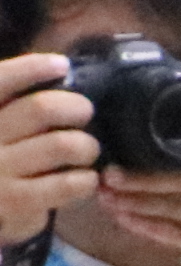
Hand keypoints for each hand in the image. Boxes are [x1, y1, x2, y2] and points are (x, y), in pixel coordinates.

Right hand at [0, 53, 99, 247]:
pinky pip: (66, 183)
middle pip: (42, 108)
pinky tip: (85, 179)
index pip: (0, 80)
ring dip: (87, 146)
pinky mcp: (14, 200)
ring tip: (87, 151)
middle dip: (76, 108)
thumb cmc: (3, 158)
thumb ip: (18, 101)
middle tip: (85, 113)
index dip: (31, 68)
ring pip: (61, 144)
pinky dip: (86, 179)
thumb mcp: (2, 124)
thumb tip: (61, 69)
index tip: (61, 65)